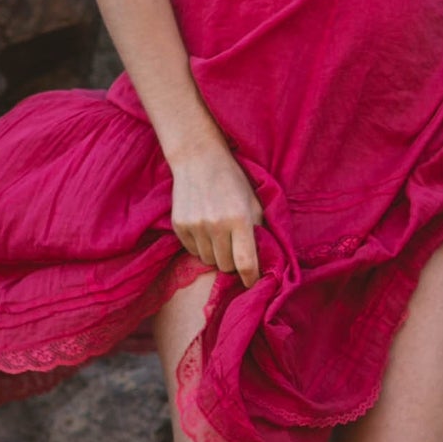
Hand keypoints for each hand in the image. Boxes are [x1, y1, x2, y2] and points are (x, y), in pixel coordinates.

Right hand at [168, 134, 264, 284]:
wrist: (198, 158)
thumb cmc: (233, 180)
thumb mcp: (254, 201)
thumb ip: (260, 230)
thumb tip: (263, 260)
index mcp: (239, 219)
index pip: (245, 262)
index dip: (250, 278)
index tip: (253, 283)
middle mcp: (216, 225)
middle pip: (226, 266)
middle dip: (233, 263)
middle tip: (235, 249)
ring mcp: (195, 226)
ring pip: (208, 261)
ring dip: (216, 255)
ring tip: (219, 236)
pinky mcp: (179, 226)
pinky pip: (192, 251)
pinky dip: (201, 247)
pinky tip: (205, 229)